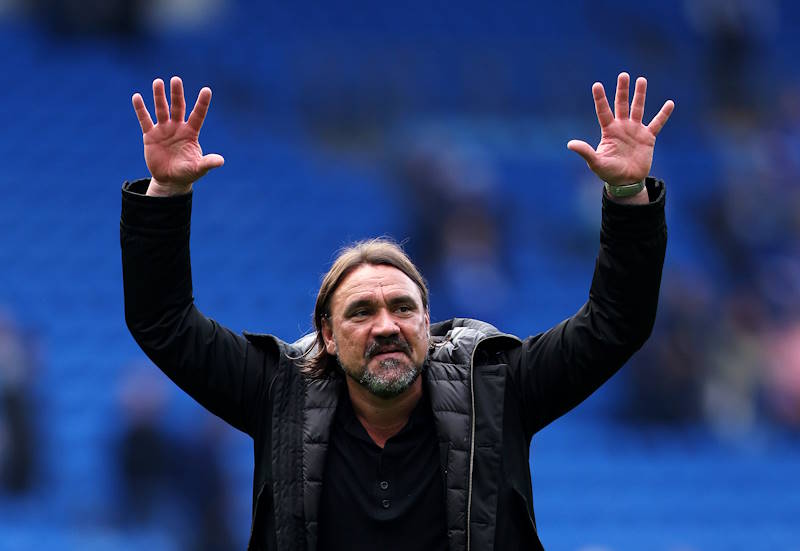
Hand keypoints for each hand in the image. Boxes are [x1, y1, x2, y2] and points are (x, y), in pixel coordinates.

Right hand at [132, 77, 223, 195]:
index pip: (198, 115)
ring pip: (161, 109)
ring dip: (159, 96)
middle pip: (178, 107)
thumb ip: (208, 163)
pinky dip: (140, 109)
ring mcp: (163, 129)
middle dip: (177, 94)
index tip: (207, 90)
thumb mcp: (198, 168)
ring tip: (158, 82)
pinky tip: (137, 97)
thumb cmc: (187, 172)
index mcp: (191, 133)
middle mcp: (177, 127)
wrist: (170, 180)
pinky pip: (145, 120)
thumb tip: (221, 161)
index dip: (202, 103)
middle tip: (176, 80)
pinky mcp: (150, 135)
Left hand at [567, 72, 673, 185]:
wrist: (626, 182)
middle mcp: (622, 127)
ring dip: (640, 95)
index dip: (600, 98)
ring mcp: (635, 130)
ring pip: (638, 108)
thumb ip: (585, 151)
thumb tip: (570, 144)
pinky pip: (657, 123)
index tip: (597, 85)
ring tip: (641, 79)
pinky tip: (670, 103)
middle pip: (622, 104)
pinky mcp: (648, 137)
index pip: (603, 111)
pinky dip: (663, 114)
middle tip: (623, 75)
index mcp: (609, 131)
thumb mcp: (596, 162)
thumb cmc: (609, 173)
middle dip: (622, 90)